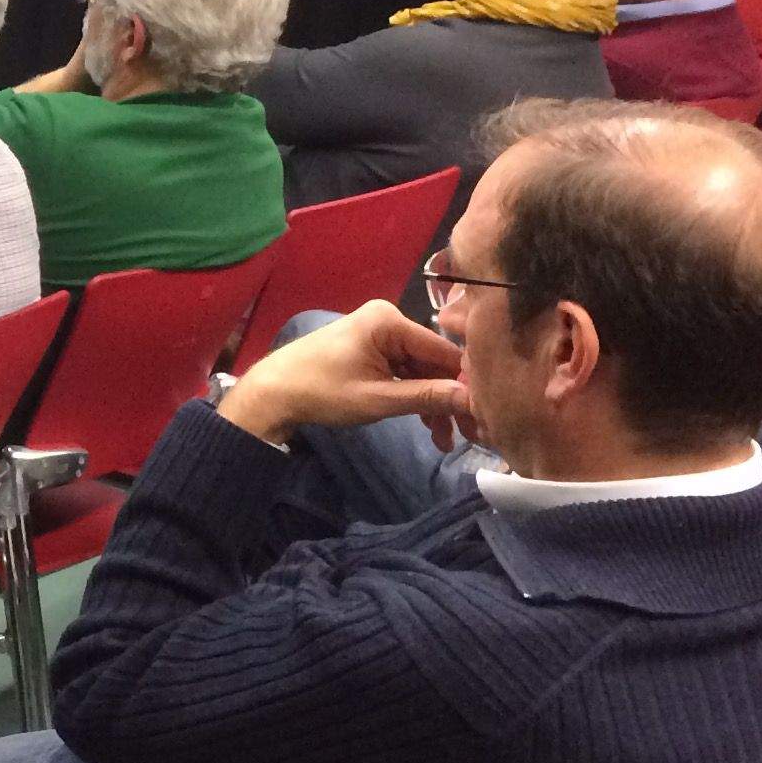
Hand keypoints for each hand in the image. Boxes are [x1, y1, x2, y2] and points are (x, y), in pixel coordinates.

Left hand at [218, 301, 468, 447]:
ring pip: (422, 372)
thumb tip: (474, 400)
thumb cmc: (322, 391)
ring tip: (448, 441)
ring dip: (435, 405)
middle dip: (451, 399)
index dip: (467, 383)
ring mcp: (380, 336)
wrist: (273, 392)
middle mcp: (388, 321)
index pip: (444, 351)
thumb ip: (427, 397)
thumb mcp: (378, 398)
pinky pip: (405, 374)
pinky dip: (416, 399)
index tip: (488, 413)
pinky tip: (431, 428)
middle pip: (435, 363)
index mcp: (389, 321)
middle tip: (473, 435)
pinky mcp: (373, 352)